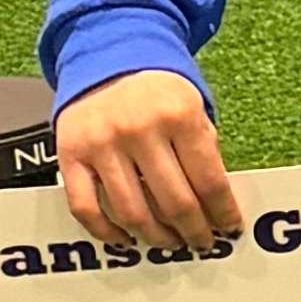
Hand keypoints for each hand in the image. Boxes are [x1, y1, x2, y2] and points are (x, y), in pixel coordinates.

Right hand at [56, 68, 242, 251]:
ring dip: (156, 238)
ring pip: (132, 212)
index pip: (209, 182)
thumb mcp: (193, 109)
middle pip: (174, 203)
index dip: (223, 213)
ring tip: (170, 242)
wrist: (107, 59)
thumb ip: (204, 153)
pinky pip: (85, 208)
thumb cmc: (156, 91)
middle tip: (202, 242)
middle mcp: (139, 129)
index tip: (230, 228)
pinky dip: (106, 232)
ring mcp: (102, 144)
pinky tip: (125, 239)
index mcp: (179, 115)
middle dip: (194, 232)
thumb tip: (216, 206)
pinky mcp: (70, 155)